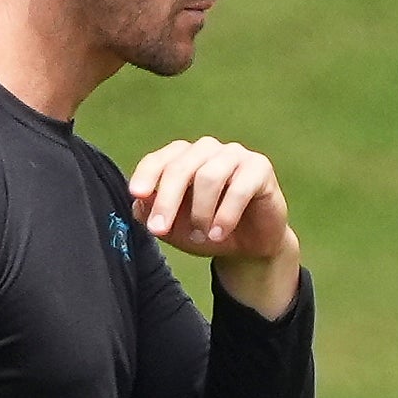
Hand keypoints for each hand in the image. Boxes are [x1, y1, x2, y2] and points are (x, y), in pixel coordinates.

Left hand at [128, 138, 302, 318]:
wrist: (250, 246)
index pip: (159, 159)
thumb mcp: (176, 229)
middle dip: (167, 200)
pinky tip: (219, 234)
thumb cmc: (208, 231)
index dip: (146, 175)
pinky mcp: (260, 168)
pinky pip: (239, 188)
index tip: (137, 194)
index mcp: (183, 158)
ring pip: (209, 176)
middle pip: (181, 167)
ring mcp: (234, 155)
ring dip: (200, 212)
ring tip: (201, 236)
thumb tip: (139, 203)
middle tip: (159, 229)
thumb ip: (154, 214)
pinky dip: (225, 215)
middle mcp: (207, 150)